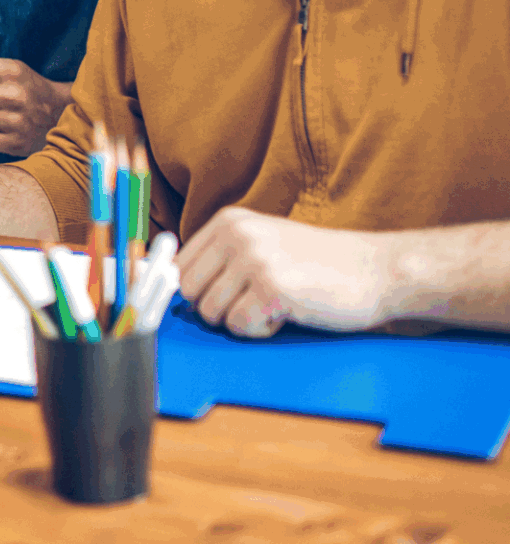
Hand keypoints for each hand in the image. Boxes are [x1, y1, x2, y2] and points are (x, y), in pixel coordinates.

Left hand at [177, 206, 399, 336]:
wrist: (378, 270)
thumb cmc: (321, 266)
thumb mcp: (264, 244)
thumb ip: (222, 258)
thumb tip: (174, 284)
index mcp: (229, 221)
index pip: (179, 265)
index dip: (198, 291)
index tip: (223, 298)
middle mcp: (235, 234)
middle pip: (189, 291)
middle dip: (217, 308)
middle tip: (254, 304)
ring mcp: (252, 258)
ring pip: (212, 312)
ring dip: (242, 320)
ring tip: (277, 305)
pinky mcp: (271, 287)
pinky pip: (240, 326)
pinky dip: (261, 331)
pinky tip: (288, 314)